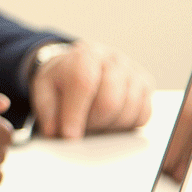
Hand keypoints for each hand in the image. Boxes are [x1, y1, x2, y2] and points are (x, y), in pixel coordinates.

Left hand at [30, 40, 153, 138]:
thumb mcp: (44, 88)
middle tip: (81, 127)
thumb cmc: (63, 78)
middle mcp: (113, 60)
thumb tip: (54, 132)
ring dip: (109, 126)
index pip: (83, 84)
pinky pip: (143, 116)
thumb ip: (47, 109)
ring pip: (129, 111)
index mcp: (85, 56)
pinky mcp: (147, 86)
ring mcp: (133, 72)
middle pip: (110, 102)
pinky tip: (110, 120)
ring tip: (93, 121)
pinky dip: (126, 125)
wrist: (81, 63)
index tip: (69, 136)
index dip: (76, 113)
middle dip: (93, 123)